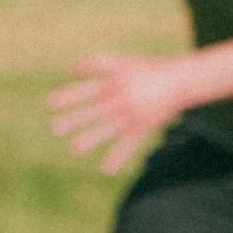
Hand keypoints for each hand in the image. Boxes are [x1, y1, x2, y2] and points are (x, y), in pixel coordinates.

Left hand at [49, 52, 192, 176]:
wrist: (181, 81)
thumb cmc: (148, 69)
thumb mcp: (124, 62)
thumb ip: (98, 63)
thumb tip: (72, 69)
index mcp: (117, 82)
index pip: (89, 89)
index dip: (70, 96)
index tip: (51, 104)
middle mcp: (124, 99)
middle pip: (97, 110)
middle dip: (76, 119)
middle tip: (55, 129)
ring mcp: (134, 114)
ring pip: (111, 129)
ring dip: (93, 139)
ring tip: (75, 149)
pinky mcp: (144, 127)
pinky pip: (130, 143)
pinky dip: (119, 156)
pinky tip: (106, 170)